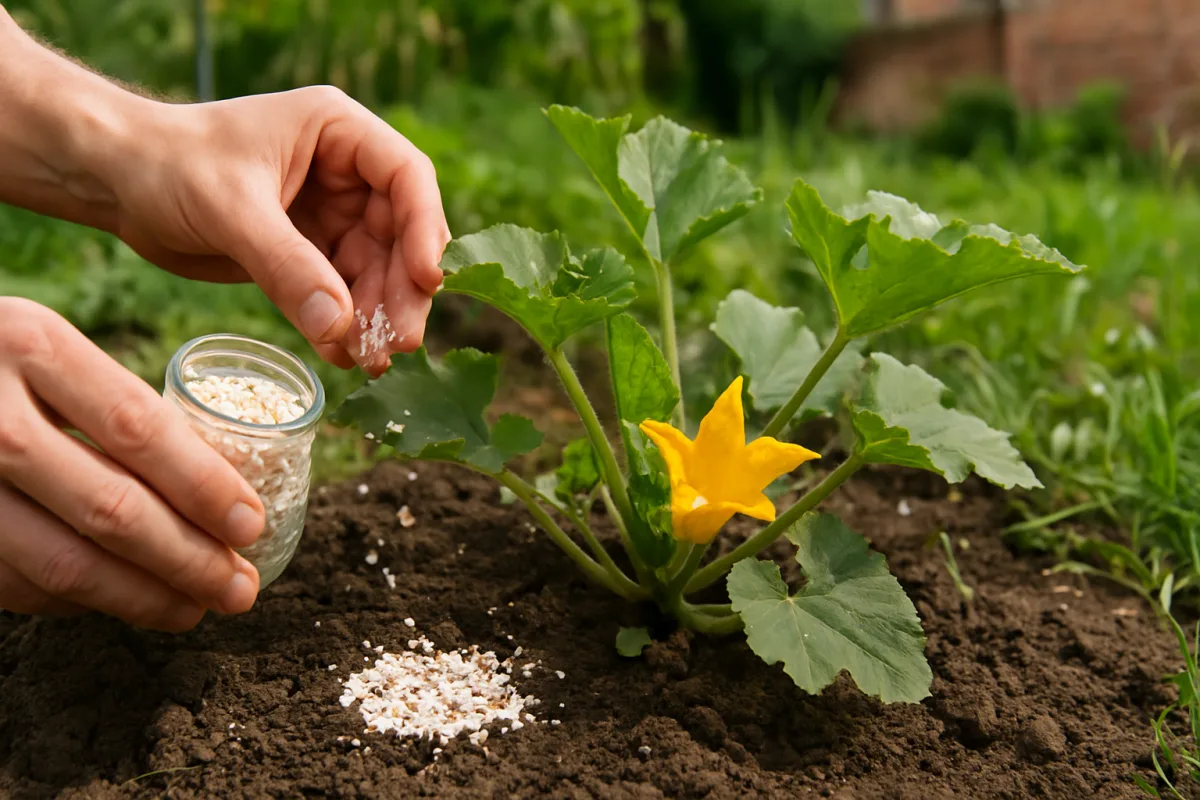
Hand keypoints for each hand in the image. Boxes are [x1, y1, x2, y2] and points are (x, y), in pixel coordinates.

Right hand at [0, 297, 265, 630]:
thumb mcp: (48, 350)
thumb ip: (116, 404)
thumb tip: (223, 486)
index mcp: (30, 345)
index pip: (139, 427)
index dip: (204, 485)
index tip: (252, 524)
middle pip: (110, 508)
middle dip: (189, 560)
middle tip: (240, 588)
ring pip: (63, 564)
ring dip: (142, 598)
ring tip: (196, 606)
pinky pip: (18, 584)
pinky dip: (81, 602)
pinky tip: (123, 598)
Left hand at [101, 86, 450, 374]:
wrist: (114, 181)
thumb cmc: (167, 165)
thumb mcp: (230, 209)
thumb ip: (287, 267)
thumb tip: (341, 328)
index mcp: (338, 132)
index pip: (407, 177)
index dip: (425, 228)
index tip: (427, 280)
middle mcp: (345, 173)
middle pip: (400, 235)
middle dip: (401, 290)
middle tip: (399, 342)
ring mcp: (330, 216)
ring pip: (376, 272)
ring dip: (377, 317)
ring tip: (372, 360)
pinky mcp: (307, 254)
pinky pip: (340, 295)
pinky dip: (343, 327)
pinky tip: (343, 357)